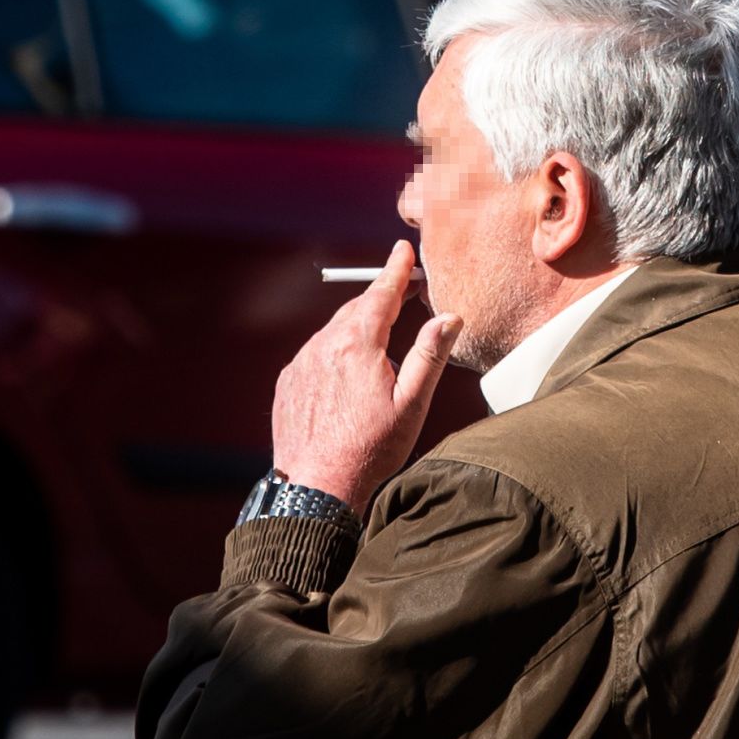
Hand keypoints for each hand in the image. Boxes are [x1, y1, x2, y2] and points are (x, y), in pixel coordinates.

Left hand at [271, 240, 456, 507]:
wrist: (315, 487)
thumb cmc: (368, 451)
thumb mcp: (411, 405)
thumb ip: (430, 356)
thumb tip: (449, 317)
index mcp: (357, 346)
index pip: (381, 295)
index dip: (396, 271)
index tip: (403, 251)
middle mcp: (323, 346)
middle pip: (357, 309)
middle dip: (380, 297)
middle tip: (403, 291)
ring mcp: (301, 363)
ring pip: (334, 332)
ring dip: (358, 328)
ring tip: (380, 341)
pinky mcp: (288, 382)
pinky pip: (316, 354)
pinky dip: (335, 352)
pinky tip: (349, 374)